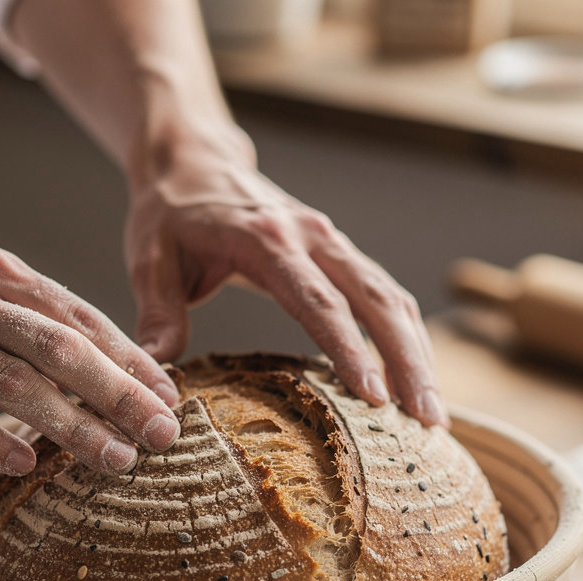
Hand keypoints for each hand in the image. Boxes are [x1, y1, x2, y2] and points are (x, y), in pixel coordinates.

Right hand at [0, 158, 180, 476]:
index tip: (168, 393)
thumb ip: (20, 301)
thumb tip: (85, 347)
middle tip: (164, 434)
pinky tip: (24, 464)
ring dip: (71, 425)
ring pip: (12, 382)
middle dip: (120, 395)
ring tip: (116, 460)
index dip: (130, 358)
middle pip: (61, 349)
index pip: (79, 316)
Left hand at [123, 132, 448, 426]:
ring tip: (433, 414)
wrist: (194, 160)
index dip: (350, 349)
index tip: (374, 396)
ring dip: (418, 354)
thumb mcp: (149, 259)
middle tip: (427, 419)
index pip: (319, 301)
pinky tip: (415, 380)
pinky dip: (406, 338)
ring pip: (393, 297)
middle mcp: (311, 236)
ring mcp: (332, 242)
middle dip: (408, 361)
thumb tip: (160, 366)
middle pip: (377, 299)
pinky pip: (385, 295)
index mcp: (266, 239)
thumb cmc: (170, 213)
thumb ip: (157, 312)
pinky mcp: (339, 254)